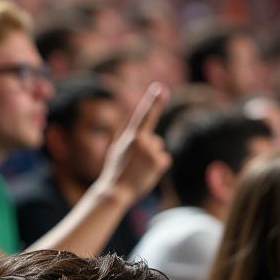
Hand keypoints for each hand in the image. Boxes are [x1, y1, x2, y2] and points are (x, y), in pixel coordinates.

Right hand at [97, 83, 170, 203]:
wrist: (116, 191)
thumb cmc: (114, 171)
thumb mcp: (117, 149)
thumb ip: (127, 136)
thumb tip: (137, 128)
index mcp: (129, 135)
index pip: (143, 115)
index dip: (153, 101)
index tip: (161, 88)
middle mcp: (142, 140)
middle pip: (154, 139)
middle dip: (148, 149)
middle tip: (134, 163)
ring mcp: (152, 151)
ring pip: (159, 148)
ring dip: (153, 158)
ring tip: (139, 169)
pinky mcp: (159, 162)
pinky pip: (165, 159)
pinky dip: (158, 167)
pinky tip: (147, 173)